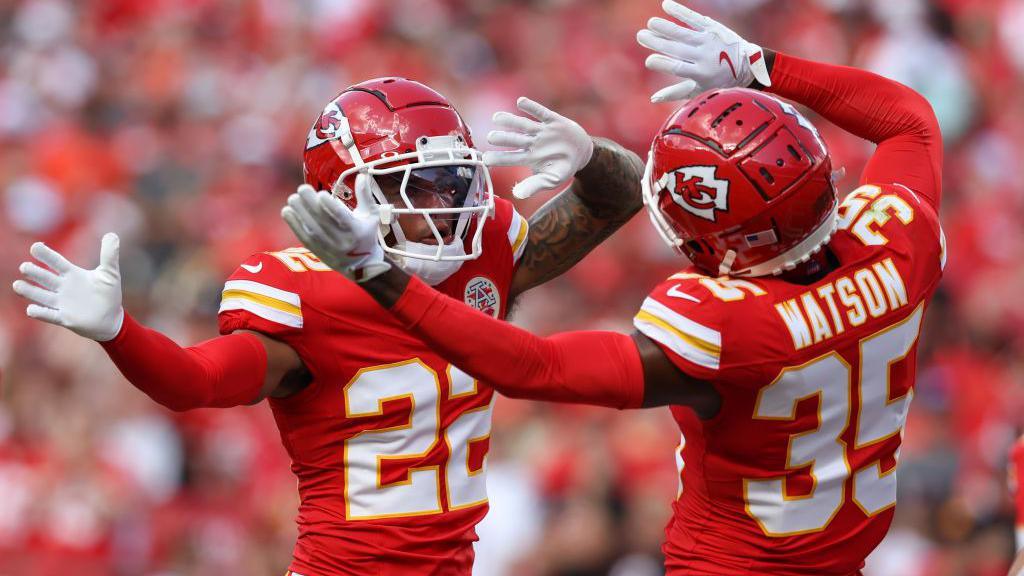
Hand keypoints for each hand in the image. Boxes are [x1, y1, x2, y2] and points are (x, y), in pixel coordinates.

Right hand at [13, 233, 124, 341]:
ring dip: (30, 291)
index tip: (35, 247)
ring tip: (17, 285)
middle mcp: (63, 287)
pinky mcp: (64, 319)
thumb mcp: (110, 273)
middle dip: (34, 272)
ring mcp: (62, 303)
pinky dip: (40, 313)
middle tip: (25, 267)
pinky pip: (49, 315)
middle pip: (45, 278)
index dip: (47, 255)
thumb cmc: (108, 294)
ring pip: (42, 296)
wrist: (111, 319)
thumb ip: (109, 255)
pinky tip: (31, 309)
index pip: (57, 262)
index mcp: (72, 274)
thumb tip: (111, 234)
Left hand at [281, 177, 390, 282]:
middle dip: (311, 204)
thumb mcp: (371, 216)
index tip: (321, 193)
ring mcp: (329, 248)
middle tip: (302, 189)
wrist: (362, 265)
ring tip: (293, 198)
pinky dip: (294, 224)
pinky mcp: (318, 252)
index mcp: (356, 230)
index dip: (331, 206)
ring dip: (300, 213)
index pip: (342, 218)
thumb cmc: (366, 234)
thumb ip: (365, 195)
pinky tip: (287, 211)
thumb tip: (362, 175)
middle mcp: (342, 241)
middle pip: (324, 221)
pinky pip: (304, 237)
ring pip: (312, 229)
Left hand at [483, 97, 593, 199]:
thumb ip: (535, 186)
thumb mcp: (551, 179)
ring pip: (524, 124)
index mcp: (529, 157)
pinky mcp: (552, 120)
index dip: (499, 158)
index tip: (485, 160)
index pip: (511, 158)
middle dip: (503, 138)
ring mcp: (541, 131)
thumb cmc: (563, 167)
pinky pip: (541, 113)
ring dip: (511, 121)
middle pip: (514, 139)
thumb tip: (517, 195)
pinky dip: (532, 107)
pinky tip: (520, 102)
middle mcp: (532, 143)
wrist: (581, 152)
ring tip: (496, 118)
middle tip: (490, 138)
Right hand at [637, 0, 770, 102]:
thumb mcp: (699, 91)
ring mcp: (708, 41)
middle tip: (640, 36)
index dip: (662, 64)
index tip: (649, 61)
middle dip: (658, 42)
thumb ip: (675, 92)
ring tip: (650, 23)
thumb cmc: (719, 81)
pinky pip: (694, 19)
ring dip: (666, 27)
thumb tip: (652, 98)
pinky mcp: (712, 28)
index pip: (678, 68)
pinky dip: (680, 12)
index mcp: (700, 74)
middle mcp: (704, 56)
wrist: (747, 65)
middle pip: (677, 49)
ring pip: (684, 33)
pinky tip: (665, 5)